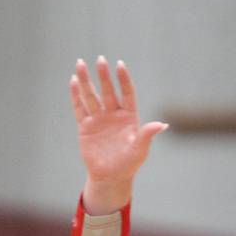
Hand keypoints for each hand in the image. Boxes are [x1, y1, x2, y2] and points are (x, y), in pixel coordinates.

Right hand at [70, 58, 166, 214]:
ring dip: (86, 81)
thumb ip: (148, 135)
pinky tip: (73, 81)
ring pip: (91, 96)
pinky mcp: (86, 127)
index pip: (126, 93)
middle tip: (100, 59)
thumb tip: (163, 124)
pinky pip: (80, 108)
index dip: (123, 79)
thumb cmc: (129, 164)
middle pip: (108, 91)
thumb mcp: (140, 149)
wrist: (111, 177)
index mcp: (129, 118)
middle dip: (103, 76)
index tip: (119, 64)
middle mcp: (114, 115)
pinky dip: (75, 95)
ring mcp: (99, 119)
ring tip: (80, 63)